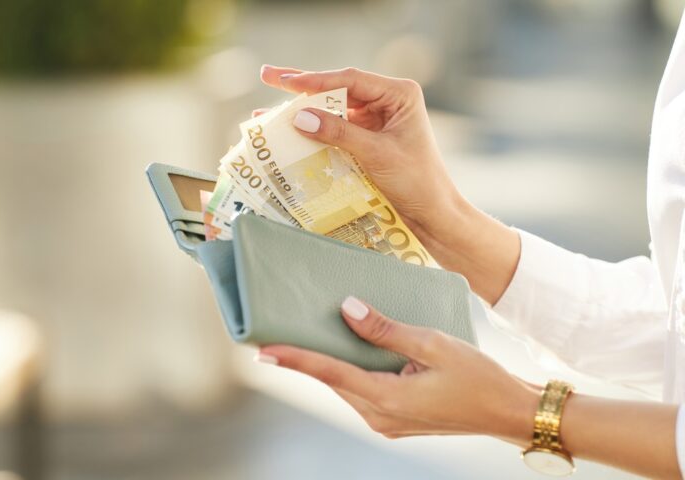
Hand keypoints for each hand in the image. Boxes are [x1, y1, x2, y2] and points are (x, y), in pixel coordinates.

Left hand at [257, 296, 538, 442]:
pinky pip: (362, 392)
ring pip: (346, 387)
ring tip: (303, 338)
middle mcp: (380, 417)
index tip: (264, 350)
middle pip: (333, 381)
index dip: (295, 359)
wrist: (507, 411)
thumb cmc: (478, 376)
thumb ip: (386, 330)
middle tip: (275, 336)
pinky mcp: (395, 419)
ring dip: (327, 364)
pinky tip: (346, 351)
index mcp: (387, 399)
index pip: (330, 374)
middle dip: (305, 359)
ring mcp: (387, 422)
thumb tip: (346, 309)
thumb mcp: (433, 344)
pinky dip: (350, 372)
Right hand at [259, 65, 460, 241]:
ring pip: (332, 109)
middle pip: (337, 88)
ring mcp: (376, 119)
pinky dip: (312, 130)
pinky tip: (287, 130)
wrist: (432, 213)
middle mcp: (387, 100)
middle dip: (302, 85)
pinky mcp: (367, 138)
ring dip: (302, 110)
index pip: (350, 80)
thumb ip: (339, 133)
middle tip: (267, 75)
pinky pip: (335, 129)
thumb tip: (299, 116)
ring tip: (265, 106)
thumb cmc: (416, 181)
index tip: (286, 82)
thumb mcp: (376, 154)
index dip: (316, 80)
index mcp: (399, 93)